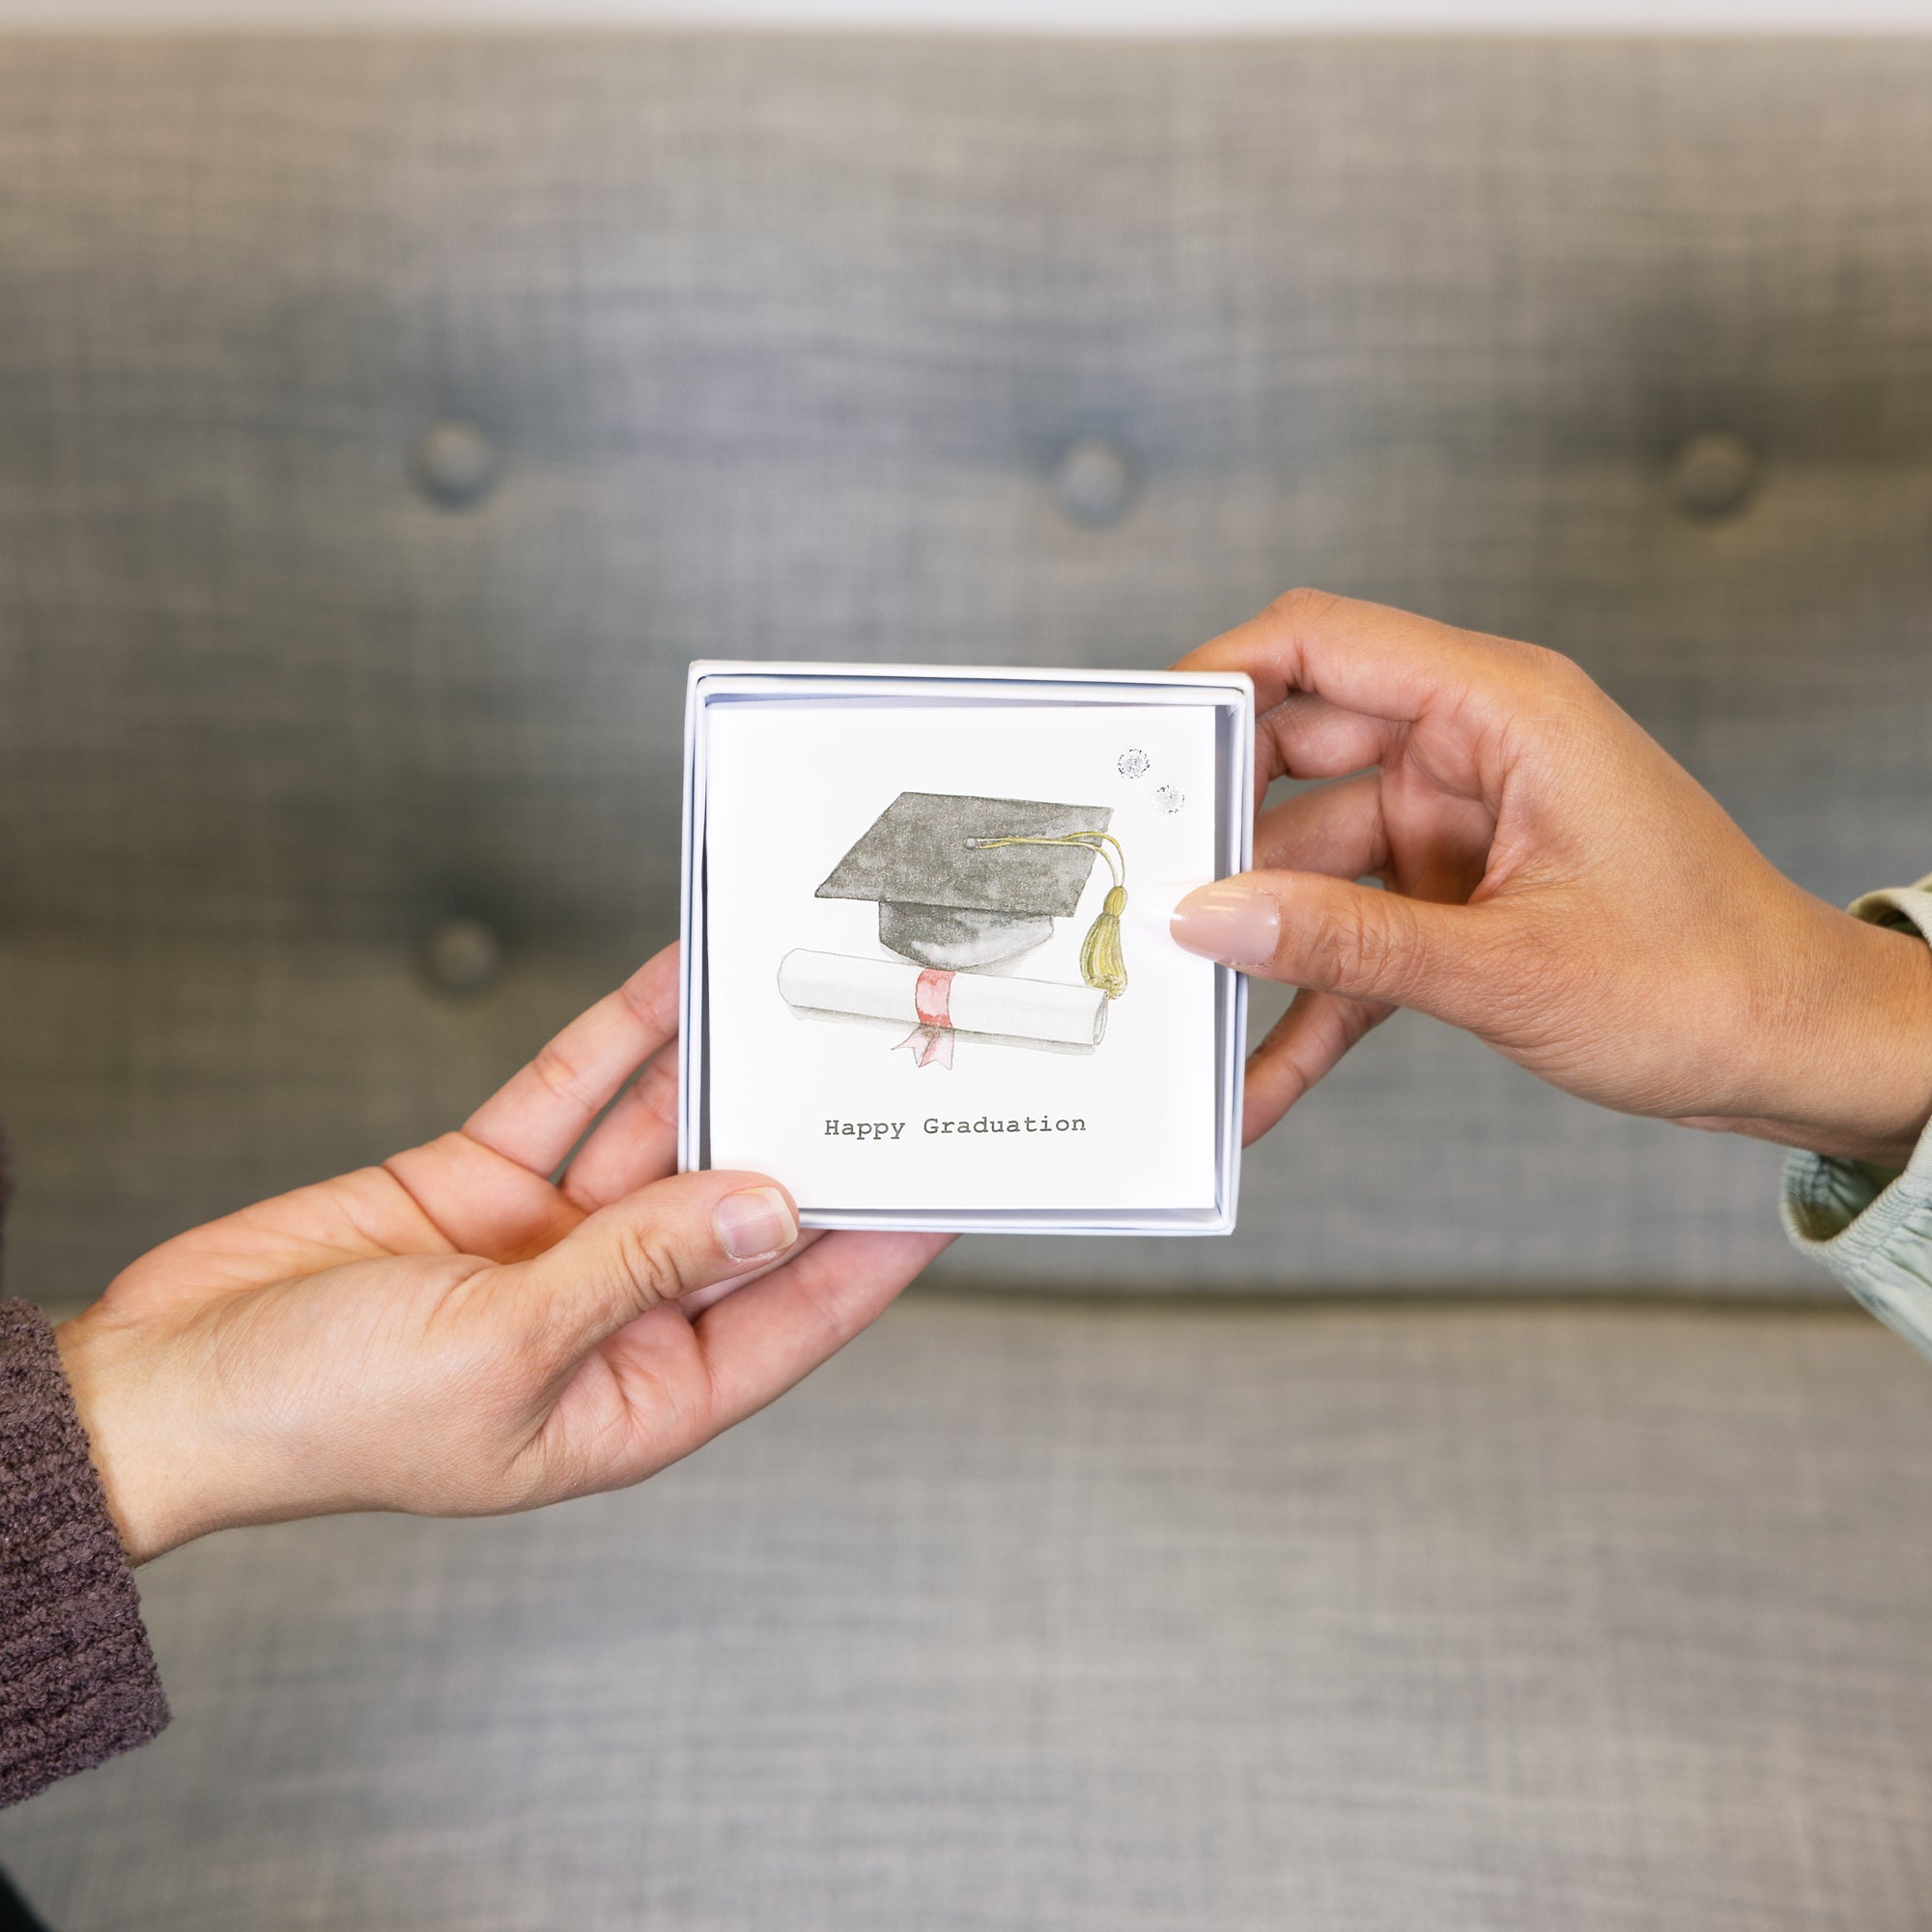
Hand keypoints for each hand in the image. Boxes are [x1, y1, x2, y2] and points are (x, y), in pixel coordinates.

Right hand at [56, 946, 948, 1564]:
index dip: (880, 1249)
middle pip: (738, 1209)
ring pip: (661, 1133)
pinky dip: (622, 1038)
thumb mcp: (505, 1350)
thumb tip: (770, 1210)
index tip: (950, 1185)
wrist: (166, 1381)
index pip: (795, 1313)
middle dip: (801, 1137)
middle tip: (876, 1060)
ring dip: (715, 1066)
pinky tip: (676, 984)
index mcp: (639, 1397)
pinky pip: (576, 1094)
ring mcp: (553, 1242)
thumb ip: (643, 1268)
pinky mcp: (488, 1178)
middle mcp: (613, 1315)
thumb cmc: (319, 1420)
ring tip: (784, 993)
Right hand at [1169, 590, 1931, 1165]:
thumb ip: (1345, 942)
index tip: (1136, 741)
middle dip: (1214, 831)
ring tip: (1179, 1013)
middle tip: (1129, 890)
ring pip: (1313, 865)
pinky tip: (1258, 1078)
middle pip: (1296, 756)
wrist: (1801, 1054)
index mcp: (1502, 711)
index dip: (1218, 674)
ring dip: (1256, 946)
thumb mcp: (1507, 969)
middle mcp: (1472, 753)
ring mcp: (1460, 829)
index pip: (1324, 643)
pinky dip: (1311, 1005)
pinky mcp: (1459, 902)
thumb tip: (1208, 921)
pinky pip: (1356, 943)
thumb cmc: (1706, 982)